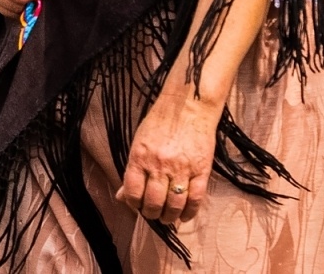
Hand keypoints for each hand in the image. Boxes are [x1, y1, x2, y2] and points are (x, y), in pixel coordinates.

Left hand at [115, 91, 219, 223]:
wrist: (189, 106)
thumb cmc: (160, 121)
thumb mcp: (139, 141)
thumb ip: (132, 169)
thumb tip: (122, 196)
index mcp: (140, 157)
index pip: (133, 192)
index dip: (133, 204)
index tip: (137, 205)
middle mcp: (159, 165)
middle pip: (153, 202)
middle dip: (151, 213)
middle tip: (153, 213)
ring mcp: (181, 168)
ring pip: (174, 204)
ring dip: (169, 216)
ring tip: (167, 217)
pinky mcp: (201, 170)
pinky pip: (195, 198)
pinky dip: (189, 212)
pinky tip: (184, 216)